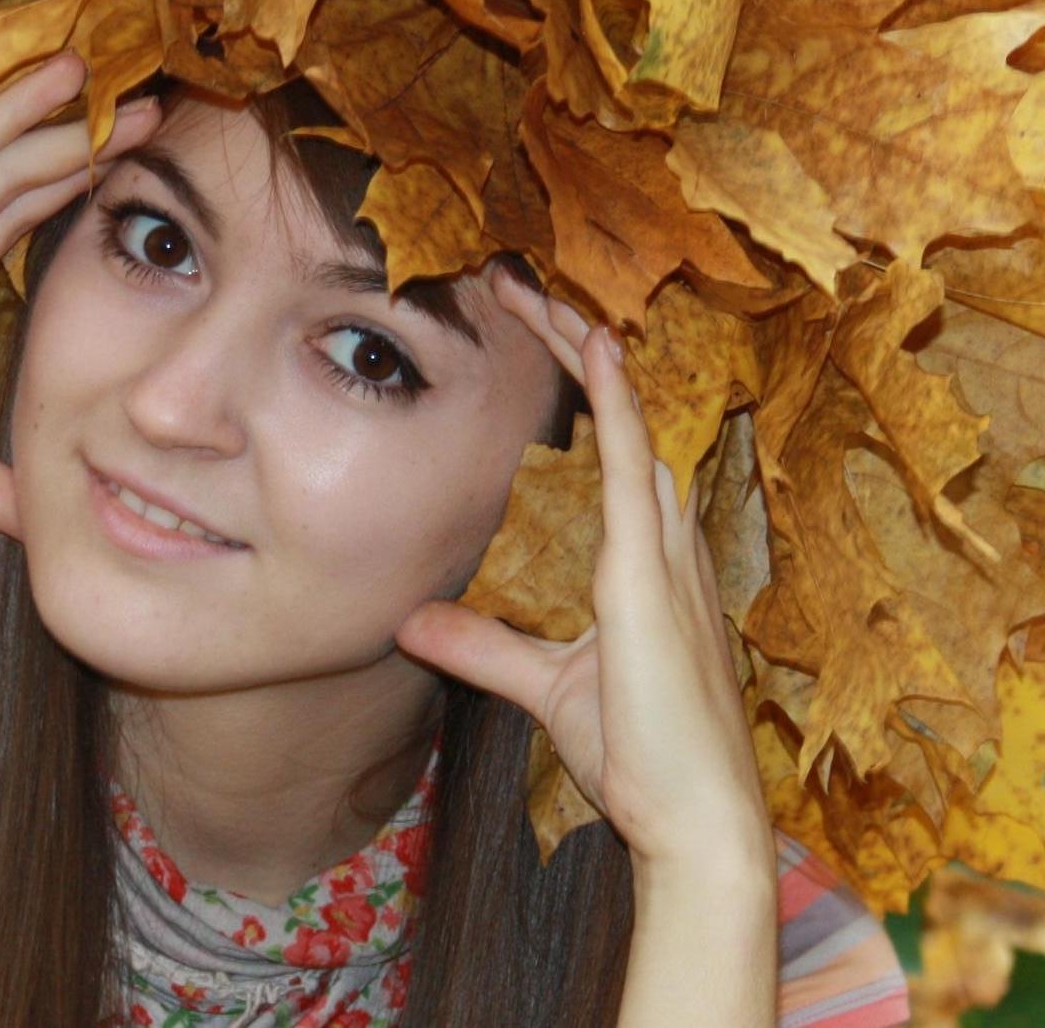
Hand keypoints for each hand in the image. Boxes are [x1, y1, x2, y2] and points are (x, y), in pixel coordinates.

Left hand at [395, 268, 770, 872]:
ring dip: (584, 353)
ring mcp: (663, 554)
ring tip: (540, 289)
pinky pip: (633, 468)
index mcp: (644, 561)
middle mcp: (664, 542)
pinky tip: (597, 345)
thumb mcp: (544, 683)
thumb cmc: (639, 754)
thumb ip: (482, 645)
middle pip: (621, 417)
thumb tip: (412, 624)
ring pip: (625, 422)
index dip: (580, 386)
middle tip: (522, 285)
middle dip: (576, 347)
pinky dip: (617, 403)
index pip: (611, 449)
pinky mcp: (647, 579)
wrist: (693, 821)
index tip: (534, 333)